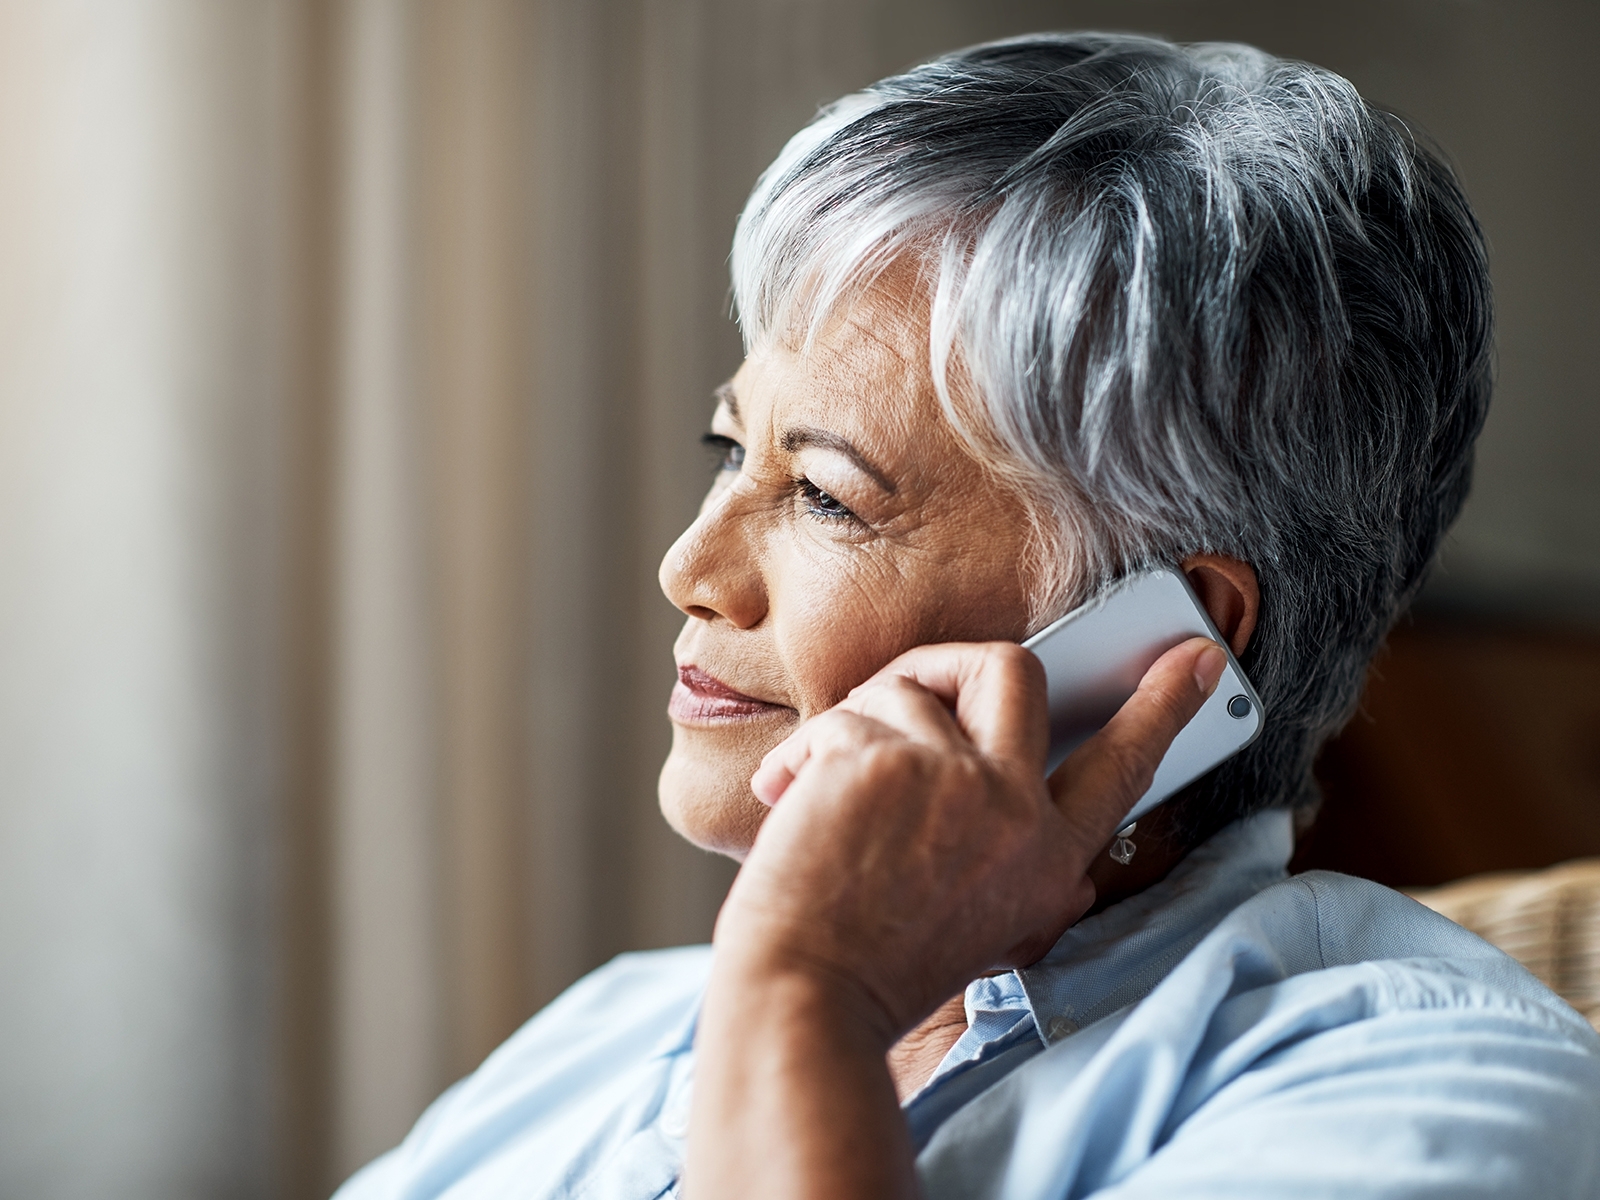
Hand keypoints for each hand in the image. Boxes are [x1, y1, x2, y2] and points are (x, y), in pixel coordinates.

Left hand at [716, 636, 1227, 1038]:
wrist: (802, 1000)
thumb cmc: (874, 965)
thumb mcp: (987, 929)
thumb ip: (1021, 868)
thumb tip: (1061, 847)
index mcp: (1049, 861)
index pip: (1123, 766)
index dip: (1163, 706)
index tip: (1197, 657)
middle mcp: (1017, 814)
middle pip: (1013, 670)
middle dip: (948, 662)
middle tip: (905, 694)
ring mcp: (952, 779)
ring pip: (906, 688)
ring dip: (852, 727)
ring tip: (819, 790)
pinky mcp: (881, 759)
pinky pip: (842, 715)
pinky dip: (802, 754)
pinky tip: (786, 798)